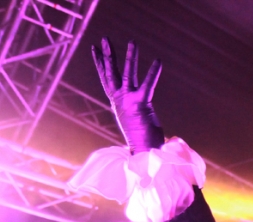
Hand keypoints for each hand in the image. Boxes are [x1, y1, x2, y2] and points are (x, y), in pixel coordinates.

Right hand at [91, 38, 163, 153]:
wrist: (143, 153)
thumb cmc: (142, 141)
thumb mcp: (134, 122)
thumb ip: (132, 113)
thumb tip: (135, 114)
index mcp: (117, 103)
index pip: (106, 79)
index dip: (100, 63)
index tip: (94, 49)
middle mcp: (119, 100)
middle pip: (110, 73)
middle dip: (107, 55)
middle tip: (103, 38)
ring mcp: (128, 101)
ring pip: (127, 74)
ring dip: (130, 57)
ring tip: (132, 41)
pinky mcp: (140, 103)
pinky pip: (147, 84)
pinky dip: (153, 72)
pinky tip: (158, 61)